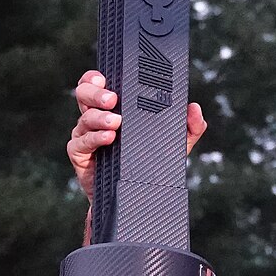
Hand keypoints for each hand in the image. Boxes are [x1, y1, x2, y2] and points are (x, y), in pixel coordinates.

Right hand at [67, 70, 207, 195]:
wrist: (135, 197)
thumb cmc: (150, 163)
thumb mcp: (175, 144)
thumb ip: (189, 127)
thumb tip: (194, 109)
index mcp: (113, 108)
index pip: (97, 85)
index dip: (96, 78)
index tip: (106, 78)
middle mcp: (95, 118)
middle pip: (84, 95)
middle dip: (96, 93)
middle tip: (112, 99)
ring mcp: (86, 135)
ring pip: (84, 118)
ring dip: (98, 117)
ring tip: (115, 122)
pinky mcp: (80, 155)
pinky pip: (81, 143)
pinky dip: (94, 138)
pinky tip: (108, 138)